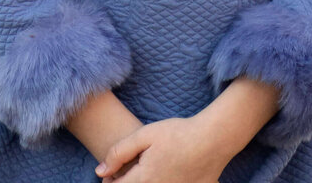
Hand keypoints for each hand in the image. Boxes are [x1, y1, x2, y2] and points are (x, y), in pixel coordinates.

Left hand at [97, 117, 225, 181]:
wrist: (212, 140)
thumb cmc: (178, 134)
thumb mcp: (144, 135)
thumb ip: (119, 153)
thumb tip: (99, 171)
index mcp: (144, 179)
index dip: (110, 181)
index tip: (110, 173)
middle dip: (125, 182)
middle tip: (126, 173)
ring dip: (142, 182)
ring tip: (145, 171)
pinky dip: (159, 182)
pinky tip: (164, 173)